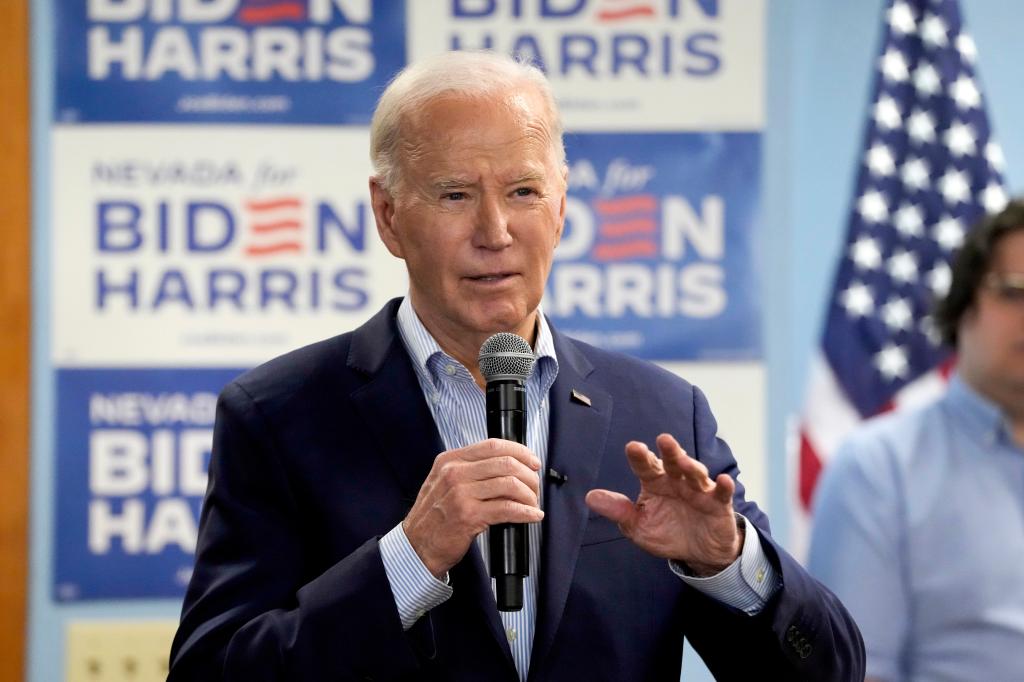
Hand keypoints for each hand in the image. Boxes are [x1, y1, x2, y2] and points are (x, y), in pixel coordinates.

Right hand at [403, 439, 543, 577]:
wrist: (417, 546)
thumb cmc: (434, 517)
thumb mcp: (443, 482)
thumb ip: (468, 469)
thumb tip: (506, 465)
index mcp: (450, 461)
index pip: (492, 445)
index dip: (520, 451)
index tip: (532, 461)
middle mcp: (454, 473)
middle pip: (506, 463)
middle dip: (529, 475)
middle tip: (535, 486)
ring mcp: (461, 494)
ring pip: (510, 484)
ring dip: (529, 495)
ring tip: (533, 503)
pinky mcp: (469, 516)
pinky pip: (507, 509)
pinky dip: (526, 512)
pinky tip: (532, 515)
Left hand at [585, 433, 740, 574]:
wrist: (698, 553)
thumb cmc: (667, 533)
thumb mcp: (638, 526)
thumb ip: (618, 511)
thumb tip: (590, 497)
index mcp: (655, 483)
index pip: (646, 466)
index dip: (640, 457)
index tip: (633, 447)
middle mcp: (677, 481)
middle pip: (673, 462)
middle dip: (669, 451)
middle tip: (664, 440)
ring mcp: (699, 491)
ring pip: (696, 474)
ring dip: (692, 466)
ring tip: (685, 461)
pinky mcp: (719, 505)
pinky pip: (721, 494)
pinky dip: (724, 487)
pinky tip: (724, 481)